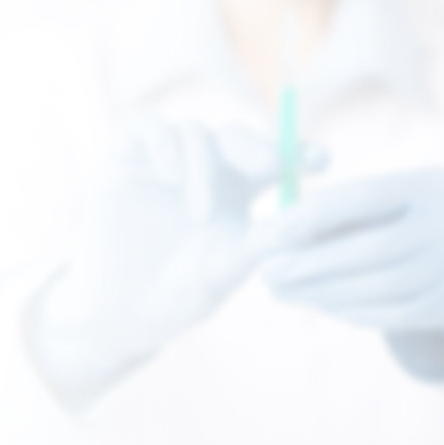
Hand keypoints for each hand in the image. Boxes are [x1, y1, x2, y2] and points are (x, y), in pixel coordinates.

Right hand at [35, 122, 315, 371]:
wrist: (121, 316)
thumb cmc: (180, 297)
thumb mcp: (230, 269)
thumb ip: (265, 240)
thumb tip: (311, 215)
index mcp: (236, 192)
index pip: (273, 159)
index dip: (299, 151)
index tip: (322, 162)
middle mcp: (202, 171)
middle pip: (235, 136)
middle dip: (256, 145)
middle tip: (272, 165)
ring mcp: (161, 163)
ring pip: (193, 131)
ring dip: (203, 164)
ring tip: (200, 214)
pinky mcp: (123, 161)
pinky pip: (145, 128)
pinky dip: (162, 143)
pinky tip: (169, 175)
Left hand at [251, 168, 443, 333]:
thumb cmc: (400, 216)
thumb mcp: (379, 199)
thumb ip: (336, 209)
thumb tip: (279, 235)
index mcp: (430, 184)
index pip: (365, 196)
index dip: (316, 214)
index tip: (274, 232)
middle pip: (374, 248)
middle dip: (314, 263)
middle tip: (269, 273)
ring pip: (382, 287)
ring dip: (325, 292)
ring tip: (284, 292)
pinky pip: (394, 314)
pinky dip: (350, 311)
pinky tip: (318, 304)